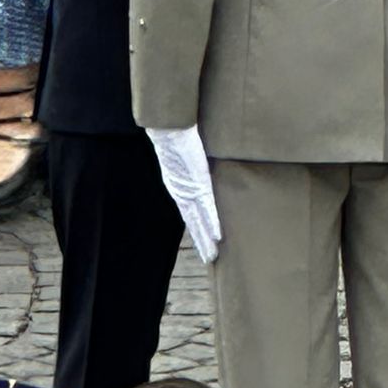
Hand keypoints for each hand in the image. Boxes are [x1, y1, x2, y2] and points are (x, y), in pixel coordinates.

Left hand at [146, 125, 220, 262]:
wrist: (170, 129)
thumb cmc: (178, 138)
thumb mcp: (185, 156)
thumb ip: (191, 167)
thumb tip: (197, 167)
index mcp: (178, 188)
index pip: (189, 214)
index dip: (196, 229)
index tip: (202, 242)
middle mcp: (183, 193)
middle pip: (194, 222)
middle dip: (201, 241)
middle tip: (209, 258)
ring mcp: (191, 190)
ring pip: (200, 220)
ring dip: (207, 239)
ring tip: (213, 255)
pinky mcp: (200, 184)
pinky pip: (208, 207)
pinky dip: (213, 222)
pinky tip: (218, 235)